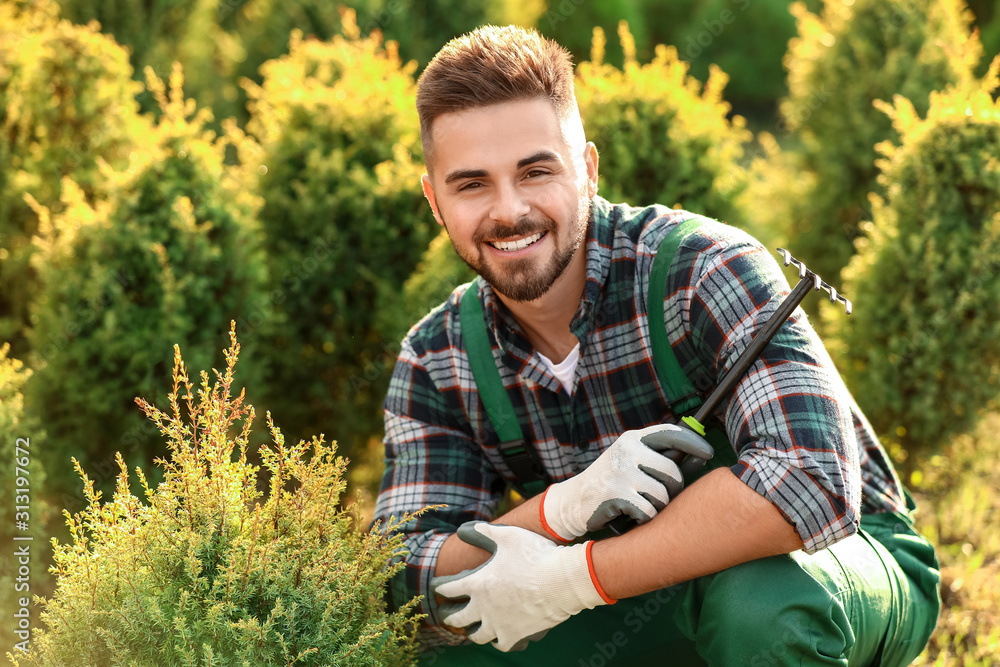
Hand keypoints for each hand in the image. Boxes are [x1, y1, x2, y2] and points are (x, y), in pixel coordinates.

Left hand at [431, 522, 611, 651]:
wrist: (561, 581)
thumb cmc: (534, 555)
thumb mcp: (508, 535)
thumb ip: (484, 532)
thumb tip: (463, 529)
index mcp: (477, 584)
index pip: (448, 589)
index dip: (440, 588)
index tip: (437, 587)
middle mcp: (483, 607)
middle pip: (457, 618)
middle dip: (449, 616)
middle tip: (446, 614)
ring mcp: (498, 624)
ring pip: (477, 635)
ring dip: (471, 631)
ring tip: (471, 629)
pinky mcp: (515, 635)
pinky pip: (500, 644)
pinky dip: (497, 641)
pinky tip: (497, 638)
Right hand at [541, 423, 712, 539]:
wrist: (572, 502)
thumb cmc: (611, 483)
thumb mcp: (630, 462)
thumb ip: (657, 459)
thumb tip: (698, 457)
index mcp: (632, 439)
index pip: (670, 433)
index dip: (693, 443)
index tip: (708, 453)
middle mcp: (627, 450)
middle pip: (672, 472)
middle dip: (672, 490)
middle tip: (658, 497)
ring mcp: (620, 471)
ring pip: (662, 495)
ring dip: (656, 507)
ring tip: (640, 506)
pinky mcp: (615, 493)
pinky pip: (648, 511)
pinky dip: (643, 519)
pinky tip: (630, 515)